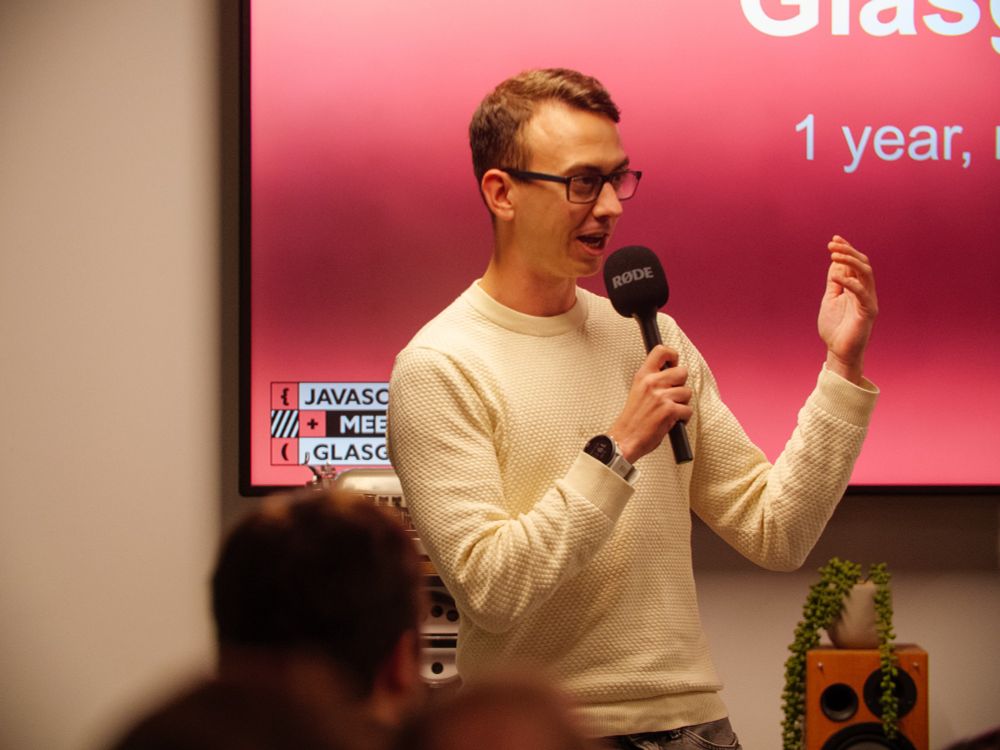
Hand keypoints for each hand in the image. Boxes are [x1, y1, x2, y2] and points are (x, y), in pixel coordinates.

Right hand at [608, 345, 691, 462]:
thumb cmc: (632, 419)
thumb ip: (653, 380)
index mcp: (643, 376)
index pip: (661, 351)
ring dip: (682, 403)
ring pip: (687, 392)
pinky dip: (683, 418)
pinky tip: (672, 421)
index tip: (673, 364)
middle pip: (682, 372)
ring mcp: (661, 396)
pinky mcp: (669, 410)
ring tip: (669, 410)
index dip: (673, 355)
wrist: (625, 439)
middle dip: (681, 385)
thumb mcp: (638, 391)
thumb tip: (671, 374)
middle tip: (672, 395)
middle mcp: (652, 383)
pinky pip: (688, 410)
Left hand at [818, 235, 877, 383]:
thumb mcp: (831, 299)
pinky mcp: (868, 312)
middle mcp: (865, 291)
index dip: (847, 249)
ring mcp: (868, 300)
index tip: (834, 239)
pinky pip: (862, 292)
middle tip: (832, 245)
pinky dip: (850, 282)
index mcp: (856, 287)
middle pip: (862, 264)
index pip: (855, 263)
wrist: (838, 351)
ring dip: (850, 262)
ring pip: (866, 273)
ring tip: (834, 256)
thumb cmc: (835, 328)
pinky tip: (836, 277)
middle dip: (848, 251)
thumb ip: (835, 282)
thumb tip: (834, 263)